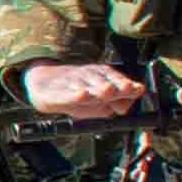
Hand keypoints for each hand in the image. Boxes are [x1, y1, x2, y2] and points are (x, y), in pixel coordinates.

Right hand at [23, 60, 141, 124]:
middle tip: (127, 88)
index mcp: (101, 76)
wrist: (44, 86)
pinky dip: (74, 94)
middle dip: (116, 85)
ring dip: (98, 87)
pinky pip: (67, 93)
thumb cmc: (77, 92)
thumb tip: (127, 105)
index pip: (116, 79)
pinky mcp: (58, 92)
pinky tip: (81, 94)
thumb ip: (118, 102)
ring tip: (107, 91)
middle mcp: (88, 76)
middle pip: (104, 81)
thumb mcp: (100, 99)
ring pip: (87, 85)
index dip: (127, 85)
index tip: (137, 89)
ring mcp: (73, 82)